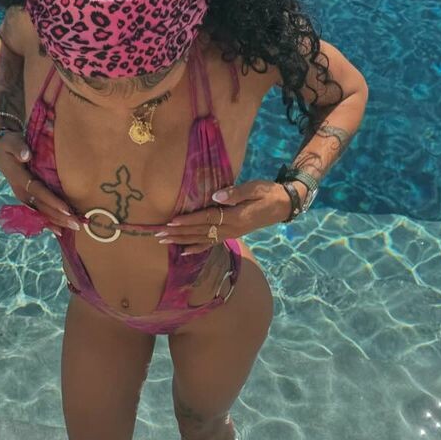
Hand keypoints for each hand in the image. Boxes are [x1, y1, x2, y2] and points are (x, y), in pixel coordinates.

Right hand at [0, 130, 79, 230]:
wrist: (0, 152)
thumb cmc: (10, 145)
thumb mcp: (11, 142)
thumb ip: (18, 148)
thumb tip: (26, 155)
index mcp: (18, 177)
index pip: (37, 191)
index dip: (52, 201)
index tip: (66, 209)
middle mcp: (21, 191)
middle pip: (41, 206)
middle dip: (59, 216)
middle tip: (77, 224)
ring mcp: (24, 196)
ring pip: (41, 212)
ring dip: (57, 221)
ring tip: (74, 228)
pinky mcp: (27, 199)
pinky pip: (38, 213)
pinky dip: (49, 222)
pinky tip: (60, 230)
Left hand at [158, 179, 291, 254]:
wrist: (282, 205)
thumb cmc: (267, 193)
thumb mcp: (254, 188)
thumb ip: (235, 193)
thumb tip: (216, 196)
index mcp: (235, 217)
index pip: (207, 219)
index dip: (189, 220)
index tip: (172, 221)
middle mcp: (231, 229)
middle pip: (200, 232)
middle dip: (178, 233)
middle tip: (158, 234)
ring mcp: (231, 234)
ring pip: (202, 239)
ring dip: (182, 241)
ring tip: (164, 241)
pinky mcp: (232, 234)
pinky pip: (211, 244)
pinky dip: (197, 248)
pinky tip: (184, 251)